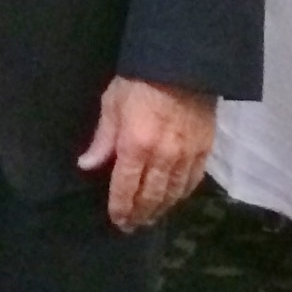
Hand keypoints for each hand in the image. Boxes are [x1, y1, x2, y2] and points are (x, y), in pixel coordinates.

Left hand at [78, 75, 215, 230]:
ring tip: (150, 218)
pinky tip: (174, 199)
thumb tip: (86, 166)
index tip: (117, 221)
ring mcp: (187, 156)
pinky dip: (182, 194)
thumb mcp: (112, 105)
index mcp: (135, 146)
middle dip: (140, 214)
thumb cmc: (139, 81)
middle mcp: (162, 158)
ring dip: (161, 209)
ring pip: (173, 193)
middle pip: (150, 196)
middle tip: (132, 226)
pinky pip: (193, 181)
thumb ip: (102, 140)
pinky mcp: (205, 150)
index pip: (125, 187)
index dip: (120, 207)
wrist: (183, 65)